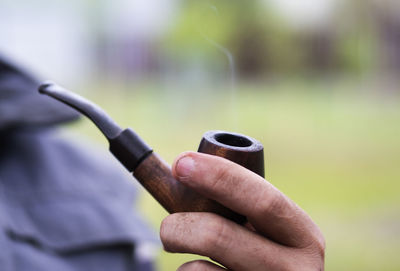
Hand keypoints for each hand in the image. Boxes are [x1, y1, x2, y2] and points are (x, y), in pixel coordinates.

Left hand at [160, 152, 324, 270]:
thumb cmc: (261, 253)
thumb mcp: (269, 231)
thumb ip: (244, 208)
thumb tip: (186, 167)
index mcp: (304, 237)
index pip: (263, 201)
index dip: (219, 177)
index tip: (183, 163)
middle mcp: (296, 270)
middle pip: (219, 236)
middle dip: (182, 223)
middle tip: (167, 225)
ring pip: (198, 269)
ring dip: (180, 255)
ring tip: (184, 250)